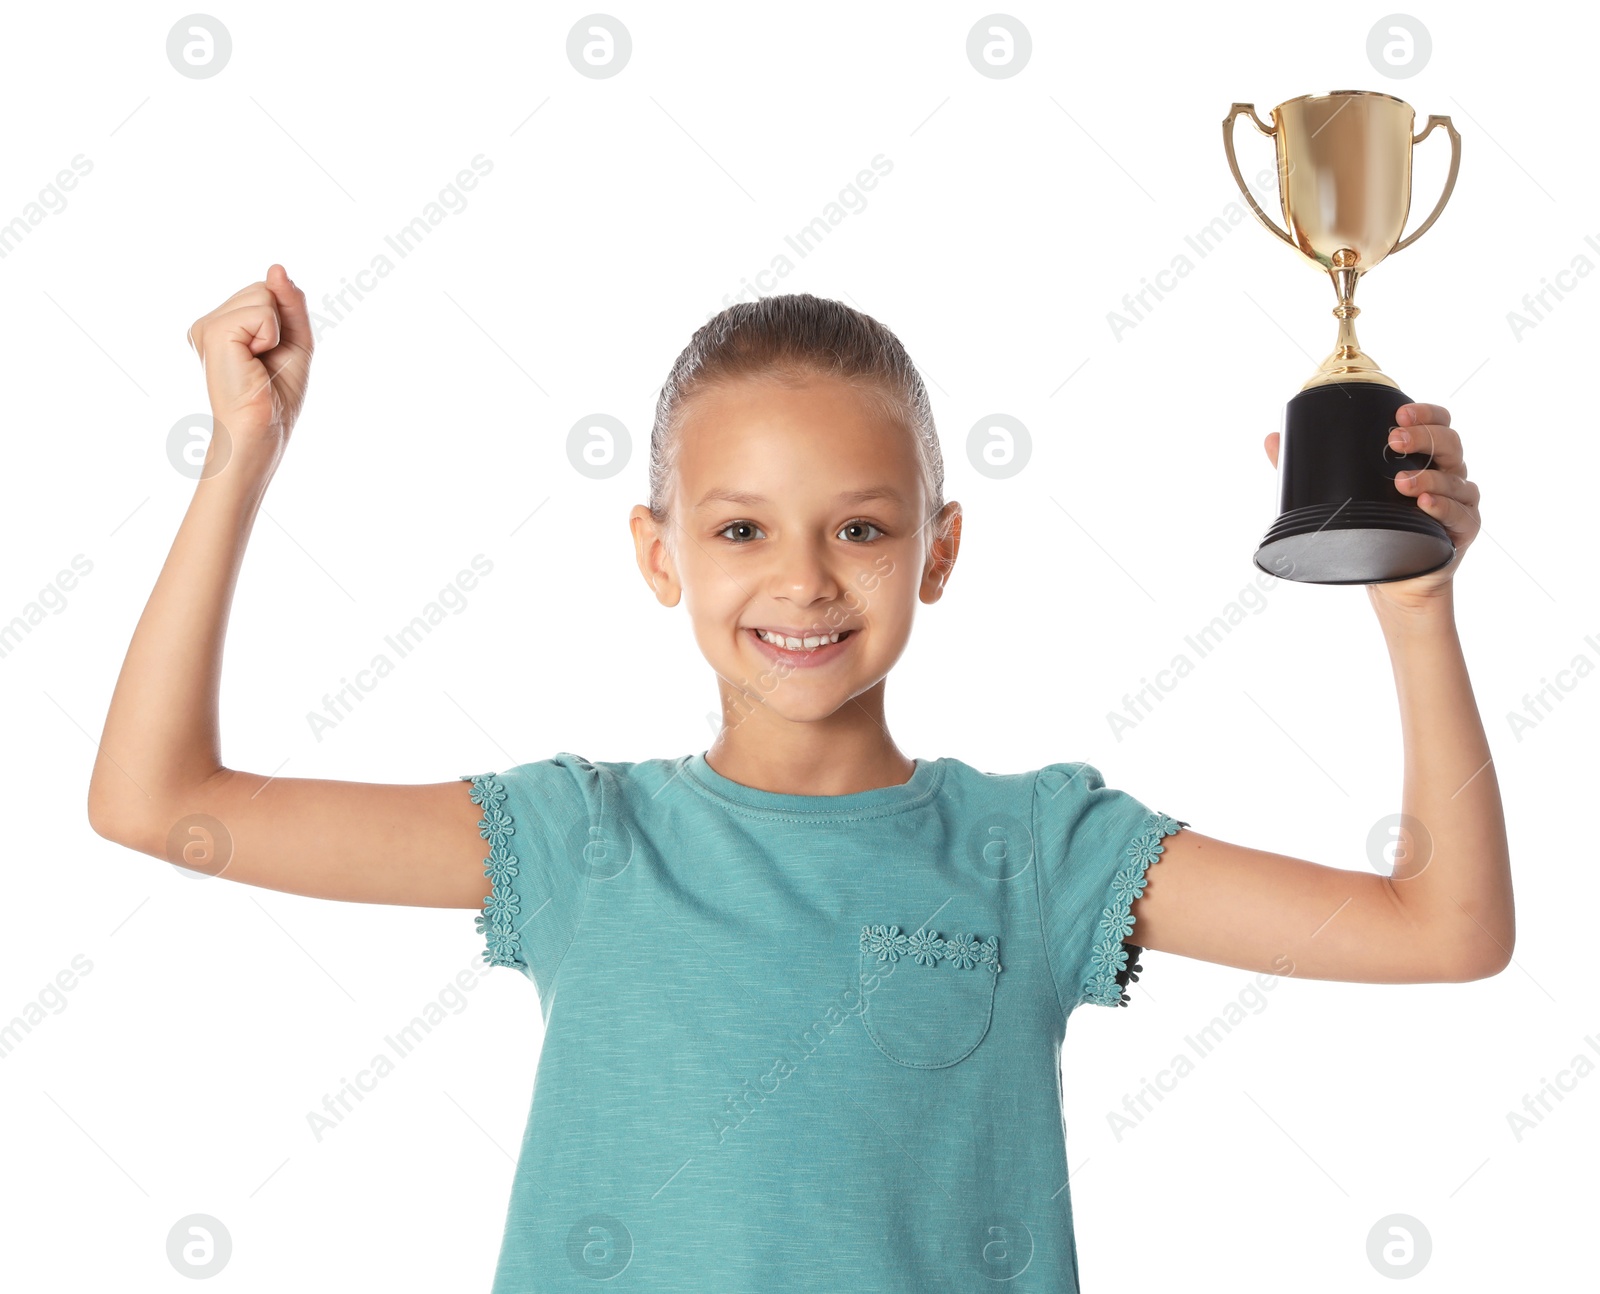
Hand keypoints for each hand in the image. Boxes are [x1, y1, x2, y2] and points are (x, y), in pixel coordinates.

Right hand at [186, 264, 313, 468]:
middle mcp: (210, 322)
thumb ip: (289, 302)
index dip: (285, 320)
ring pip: (263, 293)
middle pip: (263, 288)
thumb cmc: (276, 394)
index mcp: (224, 325)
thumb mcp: (294, 340)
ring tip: (257, 361)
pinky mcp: (213, 330)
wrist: (263, 427)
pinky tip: (252, 360)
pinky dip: (271, 336)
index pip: (266, 291)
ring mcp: (208, 325)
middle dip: (281, 323)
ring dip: (276, 330)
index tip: (272, 354)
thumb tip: (275, 268)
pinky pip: (262, 311)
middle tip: (266, 360)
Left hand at [1264, 402, 1479, 614]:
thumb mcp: (1343, 495)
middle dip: (1424, 437)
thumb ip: (1309, 467)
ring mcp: (1459, 502)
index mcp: (1424, 458)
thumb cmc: (1372, 530)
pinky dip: (1445, 508)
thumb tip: (1272, 438)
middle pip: (1449, 444)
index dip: (1425, 414)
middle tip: (1393, 441)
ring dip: (1429, 478)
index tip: (1398, 415)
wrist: (1392, 582)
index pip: (1437, 424)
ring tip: (1401, 483)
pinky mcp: (1463, 531)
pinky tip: (1425, 505)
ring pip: (1455, 479)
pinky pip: (1462, 515)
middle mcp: (1448, 475)